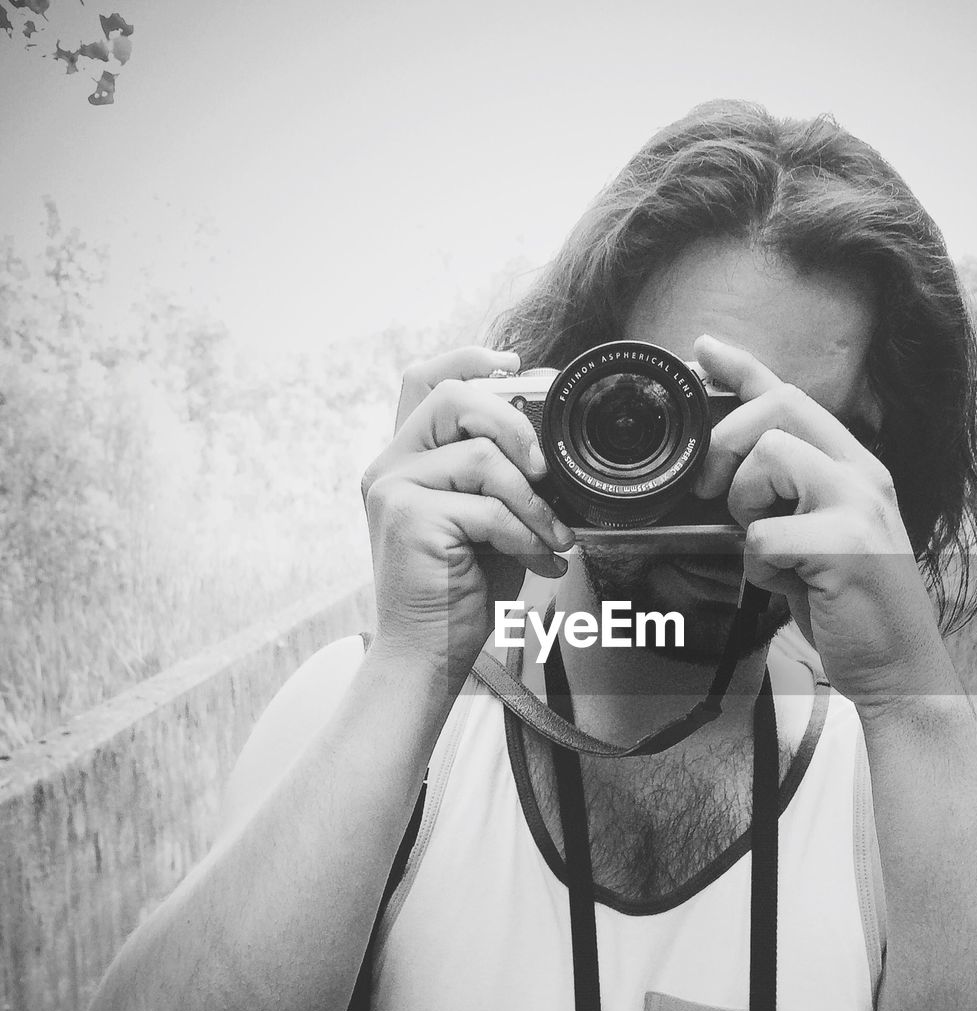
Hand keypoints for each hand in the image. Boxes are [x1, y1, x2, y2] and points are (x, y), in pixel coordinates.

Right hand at [360, 347, 575, 669]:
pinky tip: (538, 560)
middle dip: (514, 424)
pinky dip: (525, 535)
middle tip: (546, 470)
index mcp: (407, 458)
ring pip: (482, 457)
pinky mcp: (408, 518)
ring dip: (533, 502)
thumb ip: (504, 476)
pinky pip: (487, 508)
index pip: (425, 380)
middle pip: (453, 397)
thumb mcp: (489, 518)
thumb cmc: (461, 587)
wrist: (430, 651)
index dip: (470, 359)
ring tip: (552, 538)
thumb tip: (552, 445)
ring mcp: (393, 489)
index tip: (515, 365)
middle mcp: (390, 465)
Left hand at [691, 335, 960, 713]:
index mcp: (856, 468)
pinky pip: (763, 536)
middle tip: (711, 488)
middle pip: (780, 407)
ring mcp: (858, 506)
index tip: (704, 350)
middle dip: (728, 438)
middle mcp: (863, 475)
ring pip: (770, 458)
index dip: (745, 367)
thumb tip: (724, 478)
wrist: (899, 668)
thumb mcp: (817, 539)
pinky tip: (790, 585)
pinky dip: (760, 568)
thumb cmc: (849, 606)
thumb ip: (785, 501)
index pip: (795, 396)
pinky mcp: (845, 546)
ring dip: (745, 504)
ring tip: (768, 546)